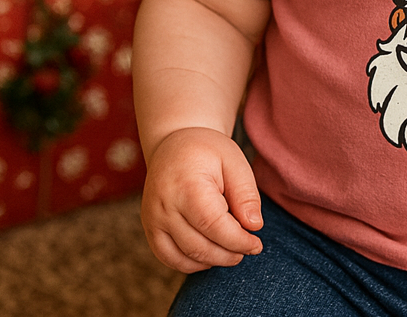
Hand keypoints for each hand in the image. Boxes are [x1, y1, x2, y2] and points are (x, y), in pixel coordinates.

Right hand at [140, 126, 263, 273]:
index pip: (214, 225)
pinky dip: (192, 263)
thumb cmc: (208, 152)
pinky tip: (212, 254)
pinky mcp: (150, 229)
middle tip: (249, 248)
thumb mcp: (234, 162)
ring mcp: (153, 220)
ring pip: (184, 258)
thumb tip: (254, 226)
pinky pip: (169, 258)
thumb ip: (246, 194)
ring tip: (233, 251)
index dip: (238, 241)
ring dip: (213, 261)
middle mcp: (164, 207)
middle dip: (229, 254)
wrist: (173, 144)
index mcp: (187, 186)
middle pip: (199, 246)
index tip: (257, 244)